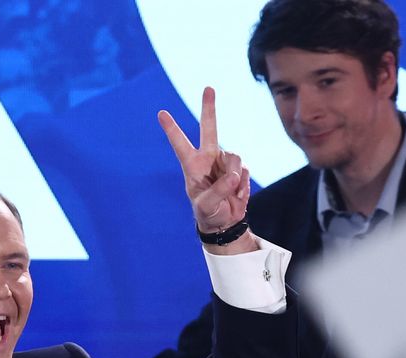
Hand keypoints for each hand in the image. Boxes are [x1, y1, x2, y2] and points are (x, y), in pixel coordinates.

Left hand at [158, 86, 250, 232]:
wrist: (225, 222)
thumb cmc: (208, 213)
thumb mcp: (207, 205)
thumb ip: (219, 190)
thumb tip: (234, 175)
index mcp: (192, 165)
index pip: (180, 144)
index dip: (171, 129)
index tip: (161, 113)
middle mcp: (208, 158)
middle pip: (209, 129)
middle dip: (209, 108)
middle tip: (208, 87)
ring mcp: (224, 162)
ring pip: (235, 157)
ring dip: (234, 177)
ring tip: (229, 193)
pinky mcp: (238, 168)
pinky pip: (244, 170)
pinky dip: (242, 185)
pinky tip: (236, 194)